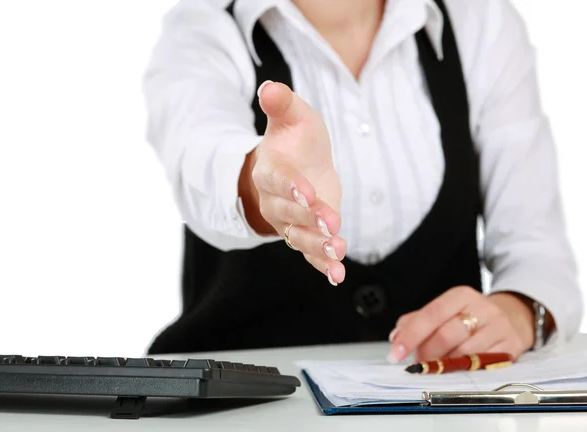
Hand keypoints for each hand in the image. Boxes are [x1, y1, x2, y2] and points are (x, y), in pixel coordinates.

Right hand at [243, 80, 345, 284]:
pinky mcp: (306, 234)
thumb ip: (282, 104)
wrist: (298, 162)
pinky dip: (322, 264)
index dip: (292, 187)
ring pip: (299, 237)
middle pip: (288, 213)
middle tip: (330, 225)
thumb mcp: (292, 116)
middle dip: (308, 220)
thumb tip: (269, 86)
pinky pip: (310, 253)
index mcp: (271, 169)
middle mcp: (275, 200)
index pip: (278, 179)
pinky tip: (337, 275)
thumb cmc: (295, 138)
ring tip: (338, 254)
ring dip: (318, 247)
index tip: (308, 193)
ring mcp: (289, 221)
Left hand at [388, 286, 534, 362]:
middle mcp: (482, 307)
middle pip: (446, 334)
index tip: (395, 353)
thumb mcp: (445, 311)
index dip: (411, 335)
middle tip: (419, 363)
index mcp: (461, 295)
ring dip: (445, 364)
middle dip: (427, 353)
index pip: (431, 314)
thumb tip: (396, 335)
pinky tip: (459, 368)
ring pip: (464, 352)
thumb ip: (418, 321)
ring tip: (439, 365)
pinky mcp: (511, 345)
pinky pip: (483, 364)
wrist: (513, 317)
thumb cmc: (471, 316)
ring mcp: (499, 326)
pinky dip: (466, 370)